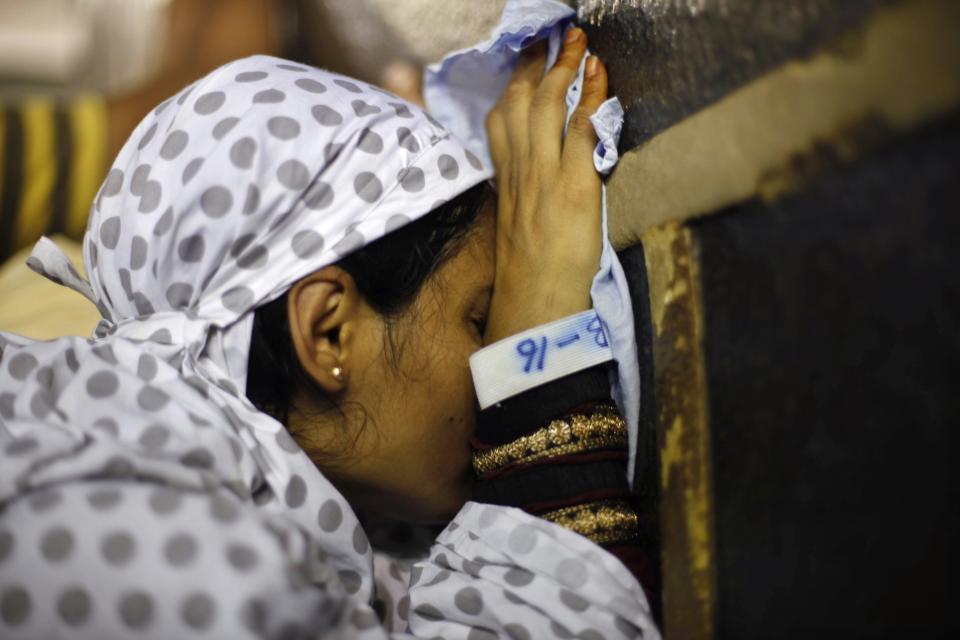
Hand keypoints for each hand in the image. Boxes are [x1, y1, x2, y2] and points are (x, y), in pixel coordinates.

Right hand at [483, 28, 607, 343]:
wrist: (534, 310)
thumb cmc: (528, 279)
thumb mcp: (514, 233)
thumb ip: (520, 200)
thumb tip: (531, 182)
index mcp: (505, 185)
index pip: (500, 124)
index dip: (512, 88)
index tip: (524, 65)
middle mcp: (521, 175)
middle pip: (520, 105)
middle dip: (535, 65)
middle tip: (552, 38)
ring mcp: (545, 179)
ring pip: (548, 108)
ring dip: (565, 68)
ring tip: (579, 42)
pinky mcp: (573, 190)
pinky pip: (581, 131)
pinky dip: (591, 97)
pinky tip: (600, 74)